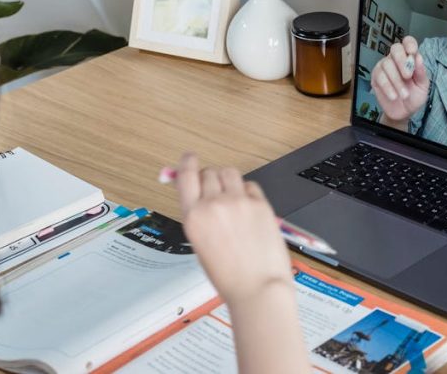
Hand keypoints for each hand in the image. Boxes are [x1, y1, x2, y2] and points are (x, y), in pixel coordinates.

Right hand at [174, 153, 292, 304]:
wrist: (257, 288)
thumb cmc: (229, 275)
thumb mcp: (200, 243)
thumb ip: (197, 214)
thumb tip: (193, 190)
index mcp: (193, 217)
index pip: (186, 175)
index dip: (187, 163)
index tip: (189, 158)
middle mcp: (214, 204)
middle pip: (209, 172)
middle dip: (211, 179)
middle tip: (216, 192)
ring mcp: (239, 202)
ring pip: (230, 173)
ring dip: (229, 181)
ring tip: (233, 198)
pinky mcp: (260, 204)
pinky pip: (251, 185)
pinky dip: (248, 192)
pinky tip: (248, 208)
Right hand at [370, 36, 428, 121]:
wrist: (404, 112)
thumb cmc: (414, 96)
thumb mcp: (423, 86)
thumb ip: (421, 72)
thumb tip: (419, 57)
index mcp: (409, 57)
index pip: (407, 42)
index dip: (409, 44)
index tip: (413, 52)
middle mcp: (396, 59)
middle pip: (395, 48)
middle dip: (402, 61)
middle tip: (408, 76)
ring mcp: (384, 67)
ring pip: (387, 65)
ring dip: (397, 81)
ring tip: (404, 95)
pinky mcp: (376, 77)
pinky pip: (380, 77)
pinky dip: (388, 87)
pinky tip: (394, 96)